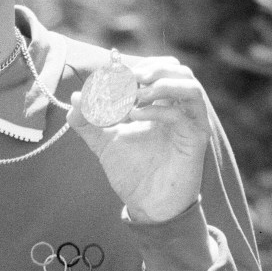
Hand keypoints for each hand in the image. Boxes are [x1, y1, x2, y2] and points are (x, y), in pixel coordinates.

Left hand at [67, 56, 210, 222]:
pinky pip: (185, 111)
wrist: (146, 204)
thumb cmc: (130, 171)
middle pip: (176, 66)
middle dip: (148, 68)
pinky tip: (135, 116)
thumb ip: (86, 120)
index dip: (131, 67)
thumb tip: (76, 96)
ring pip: (189, 82)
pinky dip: (159, 108)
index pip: (154, 68)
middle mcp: (178, 107)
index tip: (106, 77)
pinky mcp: (195, 137)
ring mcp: (189, 121)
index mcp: (159, 103)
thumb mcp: (102, 141)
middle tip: (124, 80)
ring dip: (159, 81)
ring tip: (134, 95)